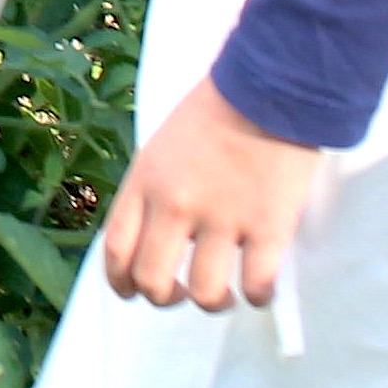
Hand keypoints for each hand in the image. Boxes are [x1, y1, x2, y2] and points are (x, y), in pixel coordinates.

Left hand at [101, 76, 318, 313]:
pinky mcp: (268, 226)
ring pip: (205, 294)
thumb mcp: (163, 144)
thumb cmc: (217, 109)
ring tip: (226, 293)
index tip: (134, 292)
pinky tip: (260, 285)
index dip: (121, 282)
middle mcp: (176, 204)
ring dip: (214, 302)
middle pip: (153, 281)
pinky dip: (257, 295)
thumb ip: (153, 189)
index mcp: (146, 180)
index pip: (116, 249)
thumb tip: (155, 239)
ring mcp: (222, 218)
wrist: (271, 84)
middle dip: (165, 298)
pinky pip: (256, 286)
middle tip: (184, 291)